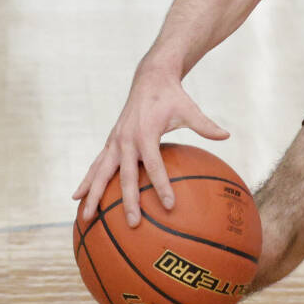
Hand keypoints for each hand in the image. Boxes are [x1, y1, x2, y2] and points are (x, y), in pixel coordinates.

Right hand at [74, 65, 230, 227]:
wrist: (150, 79)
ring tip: (86, 218)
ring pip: (101, 174)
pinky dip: (87, 181)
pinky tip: (77, 197)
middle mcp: (126, 140)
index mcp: (146, 134)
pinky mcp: (110, 143)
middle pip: (126, 177)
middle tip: (132, 224)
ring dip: (93, 196)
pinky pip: (95, 165)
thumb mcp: (190, 109)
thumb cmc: (172, 97)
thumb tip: (226, 135)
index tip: (170, 206)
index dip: (162, 186)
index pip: (155, 166)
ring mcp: (115, 142)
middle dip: (128, 201)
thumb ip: (205, 125)